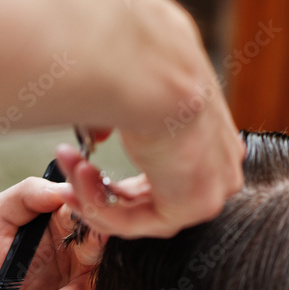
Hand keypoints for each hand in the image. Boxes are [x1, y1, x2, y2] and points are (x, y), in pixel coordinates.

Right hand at [56, 77, 245, 240]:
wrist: (156, 72)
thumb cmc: (149, 66)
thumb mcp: (135, 95)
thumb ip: (121, 120)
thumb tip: (99, 135)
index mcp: (215, 138)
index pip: (165, 176)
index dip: (119, 180)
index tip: (84, 168)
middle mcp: (220, 166)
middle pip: (150, 200)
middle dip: (100, 190)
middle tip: (69, 176)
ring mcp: (210, 189)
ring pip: (138, 214)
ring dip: (91, 192)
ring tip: (68, 163)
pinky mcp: (189, 207)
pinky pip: (134, 223)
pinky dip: (98, 203)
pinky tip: (78, 173)